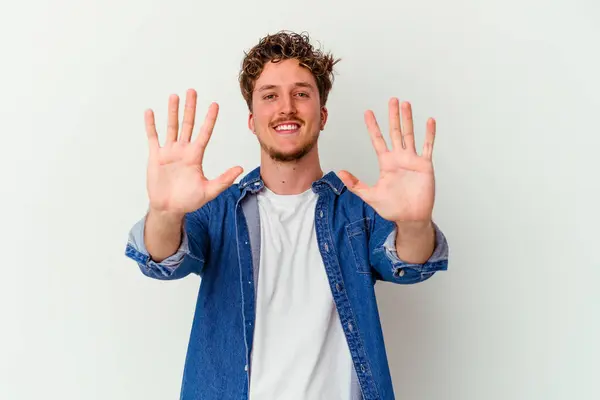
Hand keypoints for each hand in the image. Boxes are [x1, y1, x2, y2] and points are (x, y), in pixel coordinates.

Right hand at [145, 89, 242, 215]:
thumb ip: (224, 180)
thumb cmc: (189, 201)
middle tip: (193, 91)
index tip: (214, 105)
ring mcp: (169, 152)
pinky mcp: (156, 157)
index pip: (204, 133)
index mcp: (196, 156)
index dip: (209, 119)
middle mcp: (183, 150)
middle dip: (190, 108)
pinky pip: (153, 137)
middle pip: (187, 124)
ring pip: (171, 127)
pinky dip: (151, 125)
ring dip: (172, 112)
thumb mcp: (209, 191)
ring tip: (174, 96)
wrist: (169, 209)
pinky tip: (150, 112)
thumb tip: (240, 169)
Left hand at [338, 98, 435, 223]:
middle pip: (395, 132)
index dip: (373, 126)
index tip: (368, 112)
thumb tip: (340, 173)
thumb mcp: (370, 196)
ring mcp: (412, 160)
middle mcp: (399, 158)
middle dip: (393, 116)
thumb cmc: (392, 209)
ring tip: (406, 104)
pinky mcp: (425, 165)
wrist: (410, 218)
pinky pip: (427, 146)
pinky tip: (430, 121)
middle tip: (392, 100)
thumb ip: (355, 184)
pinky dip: (429, 134)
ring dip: (408, 119)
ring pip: (410, 134)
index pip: (378, 140)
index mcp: (386, 163)